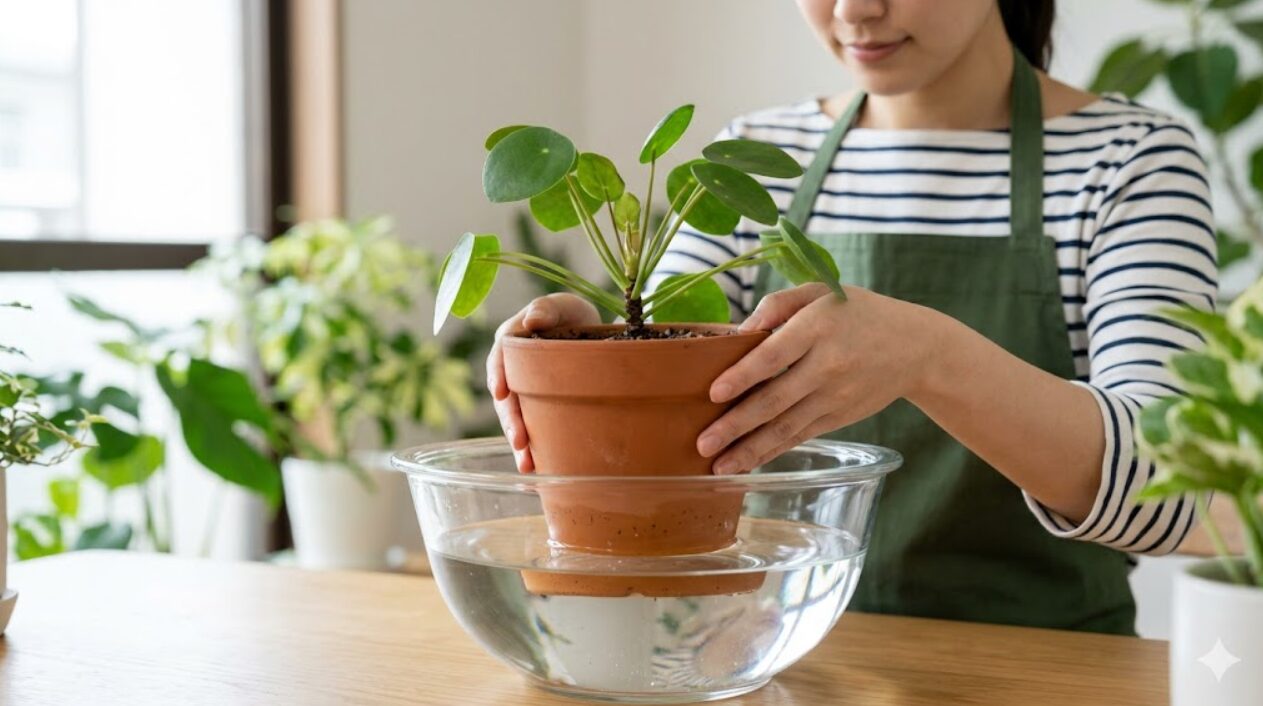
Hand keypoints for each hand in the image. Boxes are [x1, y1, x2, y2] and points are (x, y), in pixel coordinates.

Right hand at [487, 293, 600, 471]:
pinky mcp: (534, 407)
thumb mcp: (562, 306)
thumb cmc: (570, 315)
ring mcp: (521, 391)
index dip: (498, 375)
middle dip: (510, 420)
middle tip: (520, 441)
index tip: (501, 394)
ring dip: (518, 442)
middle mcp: (510, 369)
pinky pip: (530, 427)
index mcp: (511, 340)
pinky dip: (532, 448)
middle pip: (505, 397)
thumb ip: (545, 309)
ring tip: (526, 464)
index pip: (499, 358)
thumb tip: (532, 319)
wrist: (588, 333)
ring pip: (514, 417)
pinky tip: (536, 467)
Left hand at [696, 283, 940, 473]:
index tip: (714, 393)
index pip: (774, 355)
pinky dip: (773, 452)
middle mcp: (827, 366)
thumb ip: (778, 304)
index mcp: (819, 327)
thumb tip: (738, 331)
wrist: (916, 347)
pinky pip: (800, 436)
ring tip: (719, 467)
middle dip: (736, 425)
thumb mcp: (822, 292)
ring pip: (786, 427)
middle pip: (775, 399)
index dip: (743, 375)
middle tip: (703, 444)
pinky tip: (748, 463)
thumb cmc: (858, 313)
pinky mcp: (839, 417)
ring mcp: (834, 397)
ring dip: (750, 450)